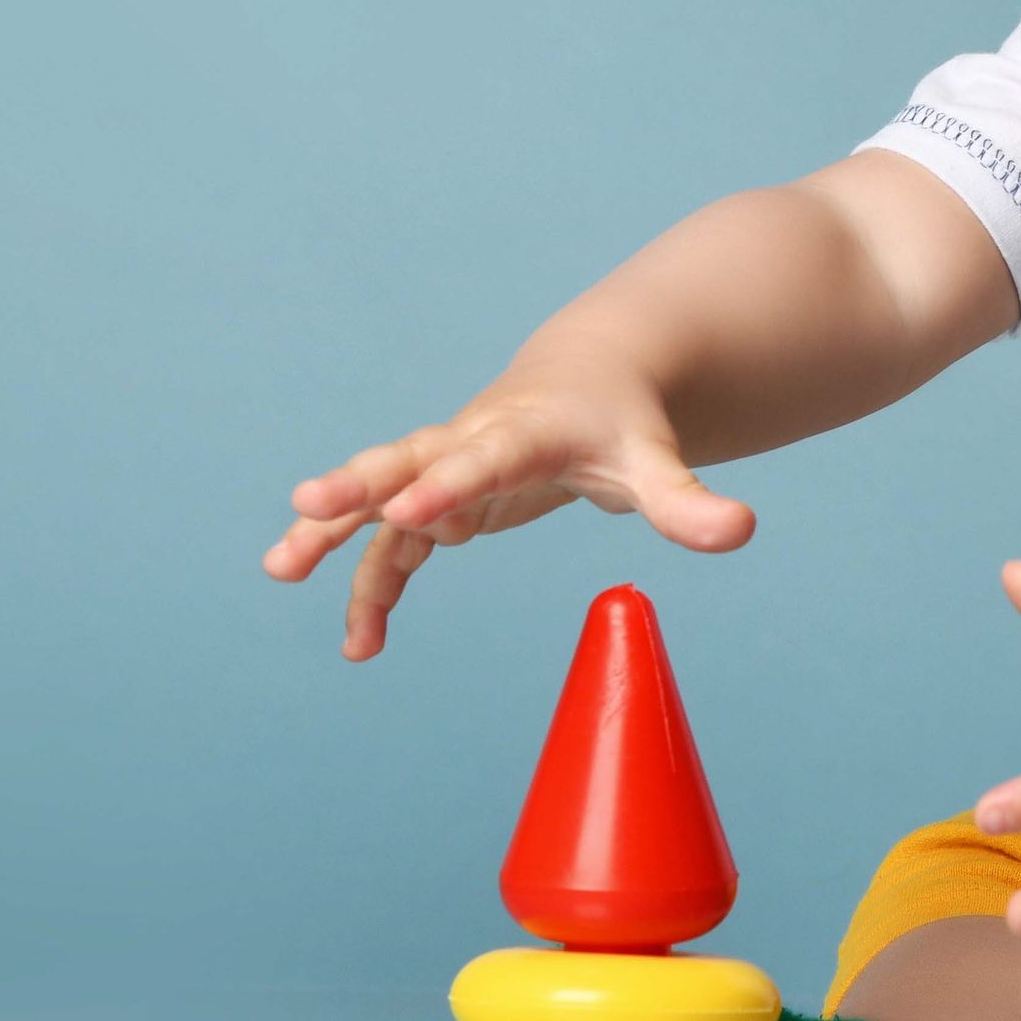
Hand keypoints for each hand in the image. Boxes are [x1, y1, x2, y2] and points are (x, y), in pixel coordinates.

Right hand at [262, 359, 756, 659]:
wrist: (590, 376)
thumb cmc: (624, 423)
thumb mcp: (656, 463)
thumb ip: (689, 503)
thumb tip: (741, 531)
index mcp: (524, 431)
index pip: (481, 457)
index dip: (446, 484)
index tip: (406, 512)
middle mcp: (471, 443)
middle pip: (405, 460)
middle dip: (355, 484)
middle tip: (304, 505)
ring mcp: (445, 468)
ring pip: (378, 498)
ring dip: (331, 533)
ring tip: (279, 569)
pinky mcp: (437, 498)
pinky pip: (393, 545)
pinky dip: (371, 586)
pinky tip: (361, 644)